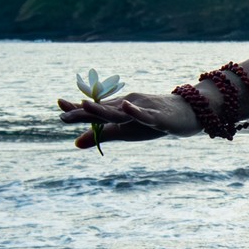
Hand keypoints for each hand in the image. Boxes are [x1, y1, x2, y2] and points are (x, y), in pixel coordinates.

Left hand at [59, 89, 203, 147]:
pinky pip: (146, 114)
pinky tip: (127, 106)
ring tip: (85, 105)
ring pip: (120, 110)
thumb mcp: (126, 131)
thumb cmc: (154, 121)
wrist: (189, 111)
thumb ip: (102, 135)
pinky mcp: (158, 117)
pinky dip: (135, 111)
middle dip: (82, 111)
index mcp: (118, 110)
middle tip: (62, 113)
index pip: (94, 109)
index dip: (76, 108)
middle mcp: (127, 105)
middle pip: (102, 109)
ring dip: (103, 108)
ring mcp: (143, 109)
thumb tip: (75, 143)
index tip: (58, 105)